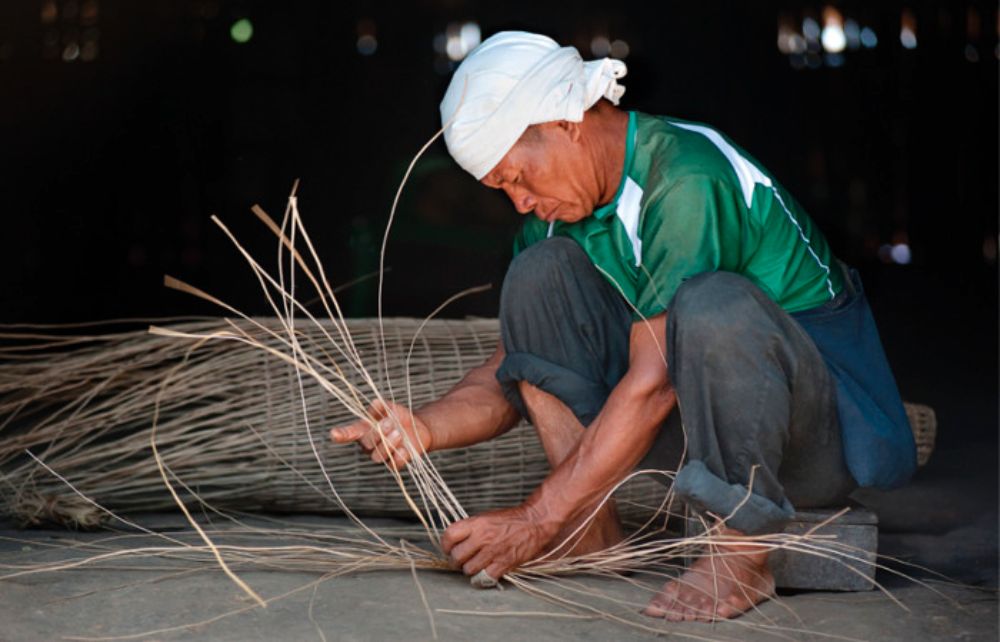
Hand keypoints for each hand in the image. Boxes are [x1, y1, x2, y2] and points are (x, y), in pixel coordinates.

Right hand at [329, 400, 432, 469]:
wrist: (418, 426)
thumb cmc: (398, 416)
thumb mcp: (391, 408)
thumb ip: (382, 406)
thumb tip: (376, 403)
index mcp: (364, 430)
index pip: (349, 433)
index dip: (341, 434)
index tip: (334, 434)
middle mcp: (370, 445)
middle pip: (367, 444)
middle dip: (378, 433)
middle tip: (390, 422)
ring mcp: (382, 455)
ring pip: (378, 457)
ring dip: (388, 445)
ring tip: (399, 432)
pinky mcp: (396, 463)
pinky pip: (393, 466)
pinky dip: (398, 458)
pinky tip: (405, 448)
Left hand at [441, 505, 558, 580]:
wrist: (534, 522)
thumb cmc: (510, 519)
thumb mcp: (486, 517)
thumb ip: (470, 529)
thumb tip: (456, 542)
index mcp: (476, 523)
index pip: (449, 536)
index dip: (445, 545)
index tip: (449, 548)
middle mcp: (482, 538)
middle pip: (456, 556)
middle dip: (456, 560)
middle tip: (461, 560)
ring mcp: (493, 552)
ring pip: (468, 570)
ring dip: (470, 570)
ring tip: (475, 566)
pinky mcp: (504, 563)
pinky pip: (485, 578)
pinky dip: (482, 578)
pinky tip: (485, 573)